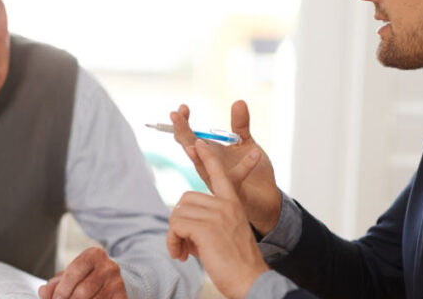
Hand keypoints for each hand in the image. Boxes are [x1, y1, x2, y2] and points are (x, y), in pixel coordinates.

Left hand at [37, 247, 126, 298]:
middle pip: (84, 290)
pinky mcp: (122, 296)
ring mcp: (117, 282)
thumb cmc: (86, 277)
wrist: (111, 280)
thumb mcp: (69, 276)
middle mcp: (108, 266)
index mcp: (94, 255)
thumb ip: (54, 284)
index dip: (62, 289)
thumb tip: (43, 292)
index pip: (74, 272)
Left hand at [167, 139, 269, 298]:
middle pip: (185, 200)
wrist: (250, 279)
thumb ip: (208, 223)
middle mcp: (225, 205)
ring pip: (178, 213)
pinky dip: (172, 242)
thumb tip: (182, 225)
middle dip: (178, 223)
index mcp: (233, 204)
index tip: (198, 143)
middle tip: (183, 245)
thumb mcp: (225, 235)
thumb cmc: (237, 263)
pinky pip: (176, 226)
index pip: (219, 174)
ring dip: (174, 235)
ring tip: (182, 252)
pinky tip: (181, 255)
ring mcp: (216, 214)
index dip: (207, 158)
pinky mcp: (206, 227)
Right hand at [170, 100, 280, 233]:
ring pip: (204, 167)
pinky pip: (236, 179)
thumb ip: (240, 125)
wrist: (267, 200)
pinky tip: (255, 152)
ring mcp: (218, 181)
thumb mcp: (245, 143)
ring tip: (198, 141)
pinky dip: (246, 165)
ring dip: (200, 153)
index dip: (183, 123)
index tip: (182, 107)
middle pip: (189, 149)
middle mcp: (208, 168)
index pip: (189, 137)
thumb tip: (238, 101)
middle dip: (182, 132)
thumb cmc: (253, 173)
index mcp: (209, 154)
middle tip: (174, 115)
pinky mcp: (233, 193)